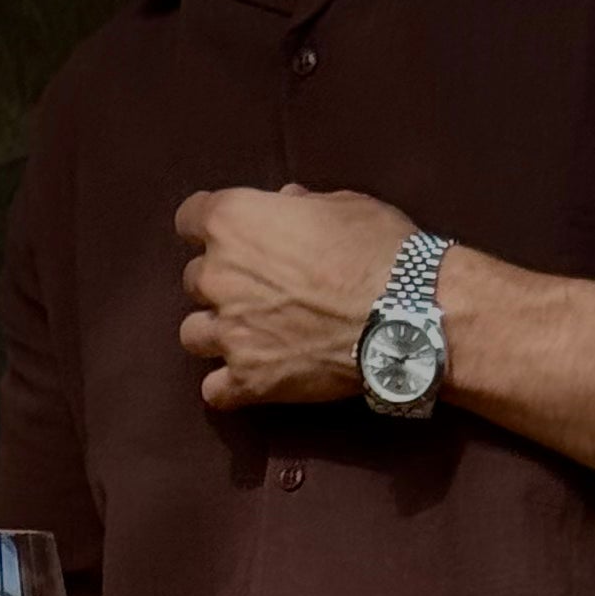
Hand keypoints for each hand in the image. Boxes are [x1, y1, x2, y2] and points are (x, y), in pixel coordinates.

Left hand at [176, 185, 415, 410]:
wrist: (405, 315)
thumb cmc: (377, 250)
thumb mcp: (341, 205)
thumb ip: (299, 206)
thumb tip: (286, 205)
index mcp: (233, 221)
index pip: (189, 219)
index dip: (210, 228)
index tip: (231, 238)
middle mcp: (218, 275)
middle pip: (194, 280)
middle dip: (222, 283)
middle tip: (260, 290)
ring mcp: (229, 333)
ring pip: (193, 334)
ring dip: (216, 333)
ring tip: (250, 336)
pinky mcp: (248, 381)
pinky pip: (214, 390)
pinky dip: (228, 385)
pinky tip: (252, 378)